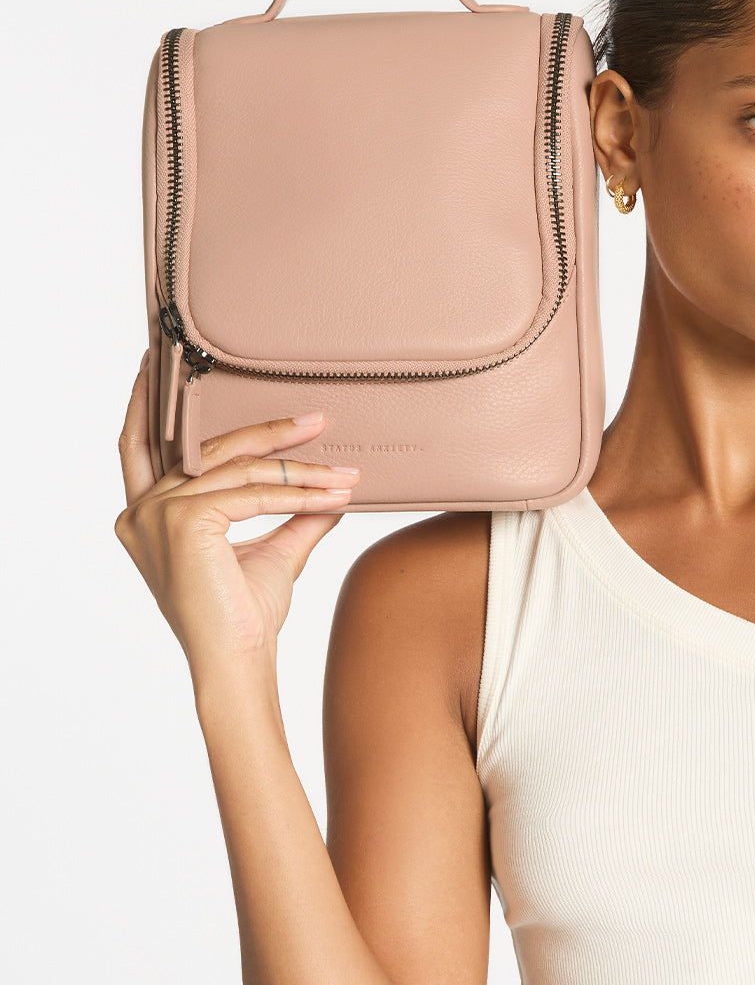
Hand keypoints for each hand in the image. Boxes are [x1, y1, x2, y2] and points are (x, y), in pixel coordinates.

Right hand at [115, 350, 359, 674]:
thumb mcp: (273, 548)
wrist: (240, 661)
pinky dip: (298, 493)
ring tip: (345, 472)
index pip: (144, 444)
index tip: (165, 362)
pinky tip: (333, 496)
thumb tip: (332, 484)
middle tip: (316, 418)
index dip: (150, 401)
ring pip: (240, 470)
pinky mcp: (183, 522)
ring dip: (301, 469)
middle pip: (208, 448)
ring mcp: (156, 515)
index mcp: (144, 513)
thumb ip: (293, 511)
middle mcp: (139, 510)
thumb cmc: (245, 614)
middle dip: (267, 430)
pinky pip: (253, 493)